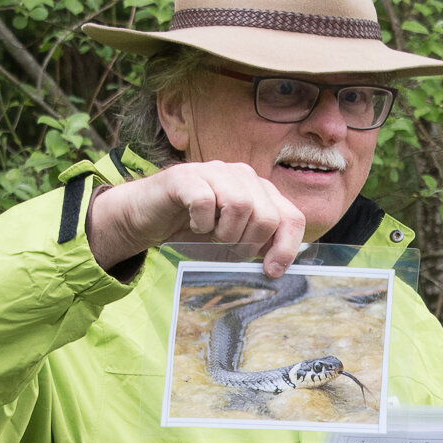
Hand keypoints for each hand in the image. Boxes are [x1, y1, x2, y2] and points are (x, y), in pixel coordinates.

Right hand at [86, 161, 305, 274]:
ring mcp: (215, 171)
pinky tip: (194, 224)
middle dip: (249, 243)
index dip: (286, 249)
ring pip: (240, 206)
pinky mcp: (186, 175)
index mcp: (261, 192)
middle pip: (268, 217)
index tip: (271, 271)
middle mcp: (244, 175)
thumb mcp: (234, 242)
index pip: (293, 218)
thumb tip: (279, 268)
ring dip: (225, 233)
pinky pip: (206, 201)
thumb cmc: (194, 229)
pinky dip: (201, 222)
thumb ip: (259, 246)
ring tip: (211, 234)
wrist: (149, 217)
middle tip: (227, 246)